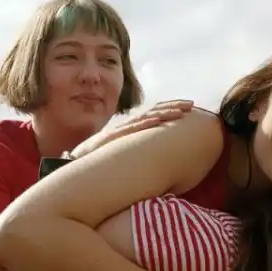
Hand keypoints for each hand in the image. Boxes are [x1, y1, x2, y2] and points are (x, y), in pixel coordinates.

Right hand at [70, 99, 193, 157]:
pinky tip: (158, 121)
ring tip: (181, 110)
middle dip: (173, 106)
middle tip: (192, 105)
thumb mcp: (128, 156)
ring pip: (147, 117)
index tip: (188, 108)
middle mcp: (128, 126)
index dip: (171, 109)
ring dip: (165, 113)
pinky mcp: (114, 138)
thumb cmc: (104, 164)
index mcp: (133, 129)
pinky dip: (146, 124)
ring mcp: (121, 131)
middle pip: (154, 111)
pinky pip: (132, 129)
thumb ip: (142, 155)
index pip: (155, 114)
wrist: (79, 165)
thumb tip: (163, 163)